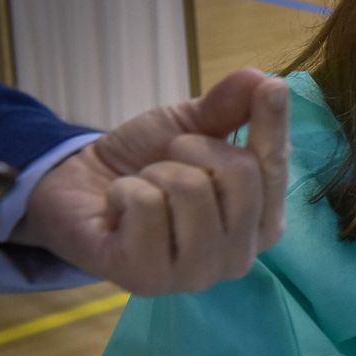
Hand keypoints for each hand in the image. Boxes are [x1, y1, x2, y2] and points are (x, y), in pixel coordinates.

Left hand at [11, 68, 290, 294]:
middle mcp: (240, 258)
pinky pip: (146, 205)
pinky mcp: (148, 278)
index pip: (275, 167)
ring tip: (145, 188)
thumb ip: (230, 108)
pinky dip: (124, 191)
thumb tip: (264, 77)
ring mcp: (196, 275)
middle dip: (192, 148)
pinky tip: (120, 210)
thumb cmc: (145, 165)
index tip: (273, 86)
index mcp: (263, 225)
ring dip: (154, 173)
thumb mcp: (190, 127)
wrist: (80, 192)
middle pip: (240, 173)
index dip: (272, 124)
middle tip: (168, 161)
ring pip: (191, 189)